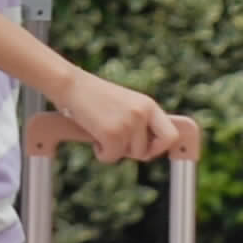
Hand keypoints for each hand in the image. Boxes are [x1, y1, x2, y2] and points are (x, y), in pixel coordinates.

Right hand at [36, 75, 191, 164]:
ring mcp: (129, 123)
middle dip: (136, 153)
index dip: (161, 148)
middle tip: (120, 144)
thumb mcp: (125, 104)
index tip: (148, 150)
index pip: (170, 135)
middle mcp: (142, 113)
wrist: (71, 85)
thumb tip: (147, 152)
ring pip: (130, 155)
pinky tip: (94, 137)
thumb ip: (139, 122)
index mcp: (148, 105)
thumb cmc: (93, 96)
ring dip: (115, 150)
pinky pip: (111, 157)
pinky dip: (101, 153)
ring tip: (102, 133)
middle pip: (150, 150)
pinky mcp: (113, 133)